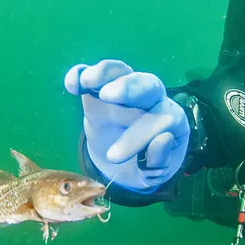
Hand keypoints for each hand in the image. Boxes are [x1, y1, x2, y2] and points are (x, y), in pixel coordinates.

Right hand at [64, 59, 189, 192]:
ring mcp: (127, 89)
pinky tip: (72, 84)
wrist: (123, 161)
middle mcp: (152, 99)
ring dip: (105, 73)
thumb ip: (161, 159)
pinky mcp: (103, 87)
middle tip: (107, 95)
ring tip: (87, 81)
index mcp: (171, 119)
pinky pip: (95, 74)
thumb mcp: (155, 172)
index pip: (163, 120)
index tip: (114, 156)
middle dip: (129, 88)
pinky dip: (83, 73)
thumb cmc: (144, 166)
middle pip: (148, 85)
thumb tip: (164, 138)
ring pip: (122, 71)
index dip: (140, 136)